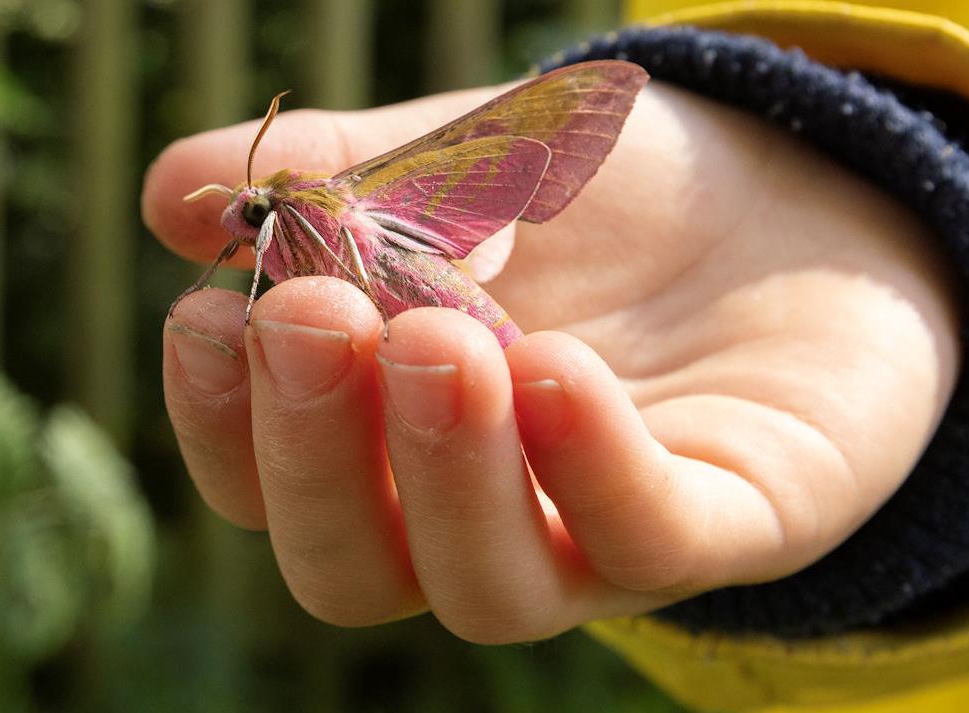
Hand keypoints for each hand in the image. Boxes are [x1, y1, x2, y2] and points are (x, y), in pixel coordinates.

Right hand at [141, 80, 959, 642]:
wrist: (791, 203)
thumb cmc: (607, 202)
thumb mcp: (465, 162)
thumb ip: (340, 178)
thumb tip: (177, 197)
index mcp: (400, 446)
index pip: (275, 486)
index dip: (224, 423)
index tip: (207, 314)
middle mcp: (486, 519)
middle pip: (355, 568)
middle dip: (318, 454)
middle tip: (311, 318)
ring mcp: (602, 541)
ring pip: (487, 591)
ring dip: (445, 475)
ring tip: (437, 341)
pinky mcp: (729, 527)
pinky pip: (648, 539)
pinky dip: (590, 463)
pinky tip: (554, 366)